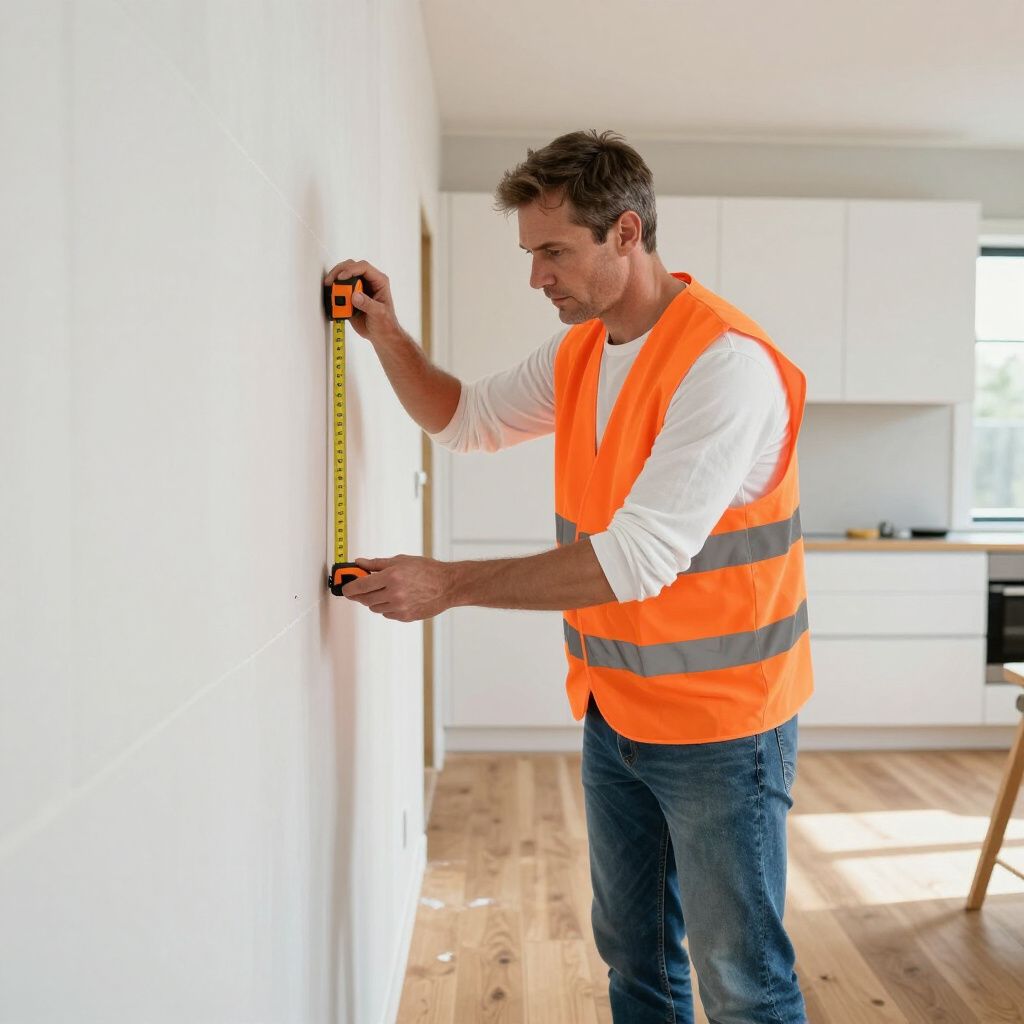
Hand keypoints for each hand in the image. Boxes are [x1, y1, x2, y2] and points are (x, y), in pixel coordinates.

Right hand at [322, 259, 402, 344]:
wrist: (381, 335)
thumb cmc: (386, 324)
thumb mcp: (379, 314)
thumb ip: (368, 304)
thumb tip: (355, 296)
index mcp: (379, 281)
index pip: (364, 267)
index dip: (351, 269)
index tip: (341, 278)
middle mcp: (368, 282)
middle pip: (351, 267)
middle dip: (339, 272)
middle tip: (331, 281)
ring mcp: (358, 288)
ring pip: (343, 276)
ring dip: (334, 281)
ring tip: (330, 290)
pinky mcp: (350, 296)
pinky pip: (340, 289)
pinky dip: (334, 292)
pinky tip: (332, 298)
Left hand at [341, 554, 457, 621]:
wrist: (447, 585)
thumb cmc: (427, 570)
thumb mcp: (401, 561)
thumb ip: (376, 564)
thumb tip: (359, 563)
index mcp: (391, 576)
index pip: (360, 585)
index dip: (349, 588)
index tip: (345, 588)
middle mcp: (394, 593)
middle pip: (364, 599)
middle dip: (359, 594)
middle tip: (360, 589)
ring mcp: (399, 607)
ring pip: (374, 607)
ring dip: (374, 600)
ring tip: (384, 590)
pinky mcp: (405, 616)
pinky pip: (386, 613)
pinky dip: (386, 606)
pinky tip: (395, 598)